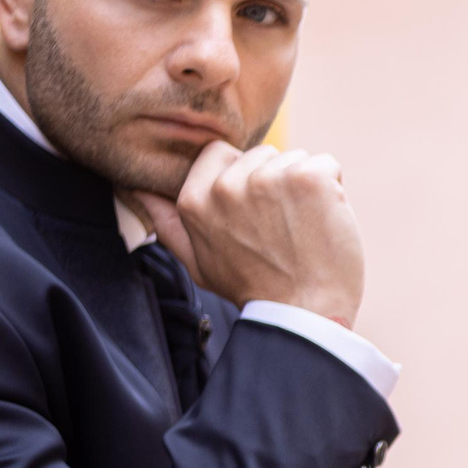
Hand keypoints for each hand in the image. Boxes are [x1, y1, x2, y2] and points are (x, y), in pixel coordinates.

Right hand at [125, 140, 363, 324]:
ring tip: (303, 229)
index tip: (255, 210)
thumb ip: (167, 223)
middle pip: (262, 154)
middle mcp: (227, 185)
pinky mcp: (308, 178)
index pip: (219, 153)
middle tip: (281, 229)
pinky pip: (326, 163)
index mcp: (195, 200)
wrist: (305, 315)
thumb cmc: (254, 290)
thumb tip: (134, 190)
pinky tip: (325, 221)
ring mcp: (269, 178)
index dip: (242, 176)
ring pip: (294, 158)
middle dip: (276, 182)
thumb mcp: (197, 263)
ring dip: (304, 187)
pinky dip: (333, 187)